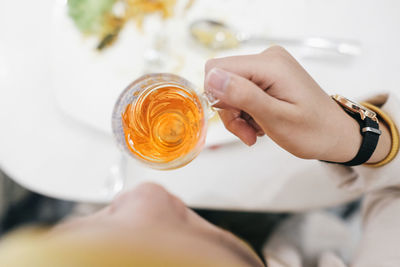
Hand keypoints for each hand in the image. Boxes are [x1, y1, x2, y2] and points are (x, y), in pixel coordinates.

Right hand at [204, 46, 390, 162]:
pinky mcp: (266, 76)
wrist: (333, 134)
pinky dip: (245, 112)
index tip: (238, 118)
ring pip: (229, 89)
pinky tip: (259, 123)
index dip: (218, 96)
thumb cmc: (313, 130)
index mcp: (270, 64)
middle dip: (229, 110)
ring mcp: (267, 67)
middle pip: (222, 80)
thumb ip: (244, 95)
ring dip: (237, 115)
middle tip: (247, 131)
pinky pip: (240, 92)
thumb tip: (212, 78)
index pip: (217, 68)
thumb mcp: (276, 118)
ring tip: (255, 131)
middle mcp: (267, 59)